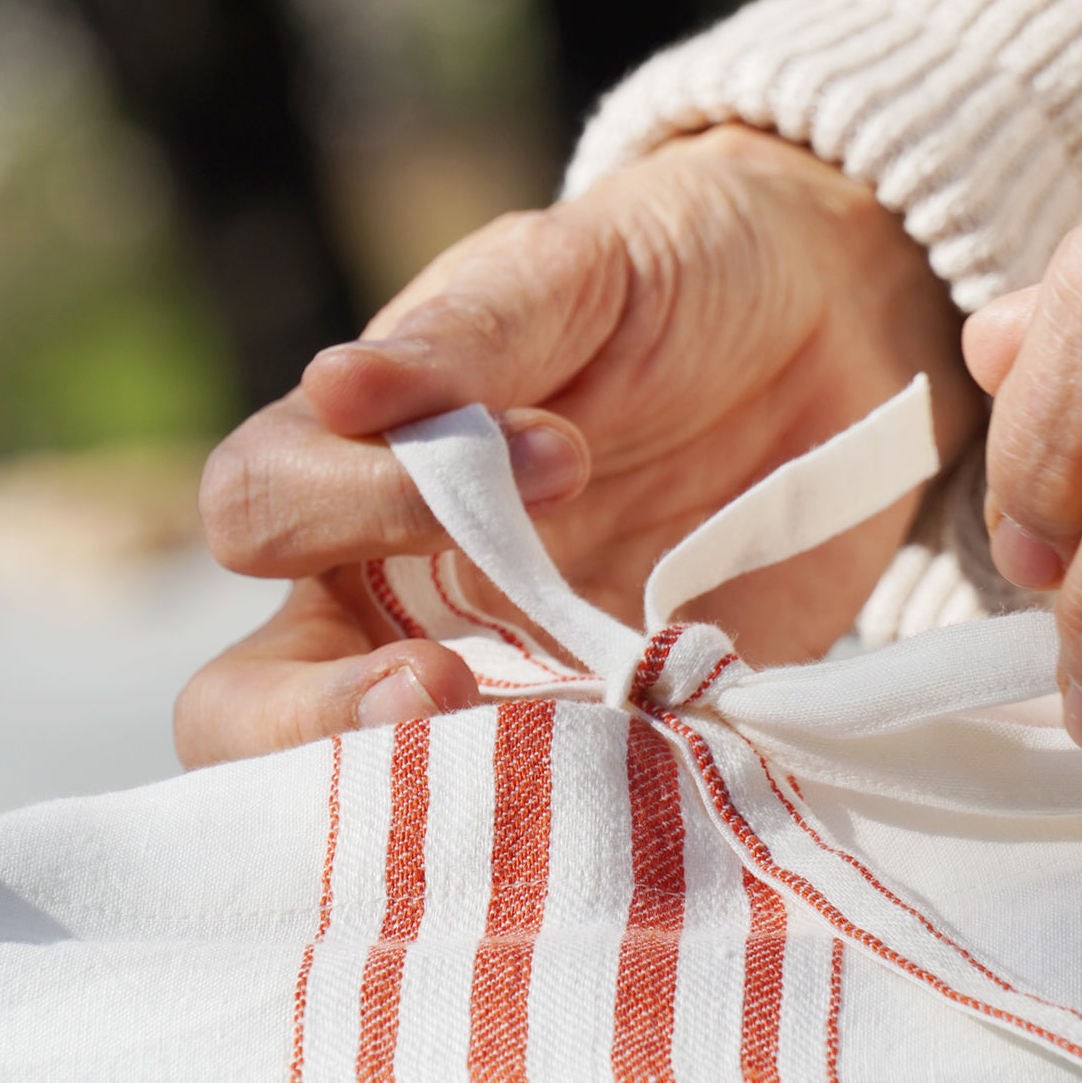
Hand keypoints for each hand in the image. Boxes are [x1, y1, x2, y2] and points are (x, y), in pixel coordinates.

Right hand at [177, 126, 982, 766]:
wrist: (827, 328)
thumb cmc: (671, 271)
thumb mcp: (575, 268)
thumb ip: (469, 335)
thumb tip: (334, 386)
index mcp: (370, 461)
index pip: (260, 511)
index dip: (350, 505)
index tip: (549, 458)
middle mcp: (408, 588)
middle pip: (254, 700)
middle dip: (310, 721)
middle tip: (441, 692)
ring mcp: (510, 672)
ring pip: (393, 786)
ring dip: (449, 792)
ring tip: (567, 747)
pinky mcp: (620, 725)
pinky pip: (570, 804)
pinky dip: (596, 813)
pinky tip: (672, 769)